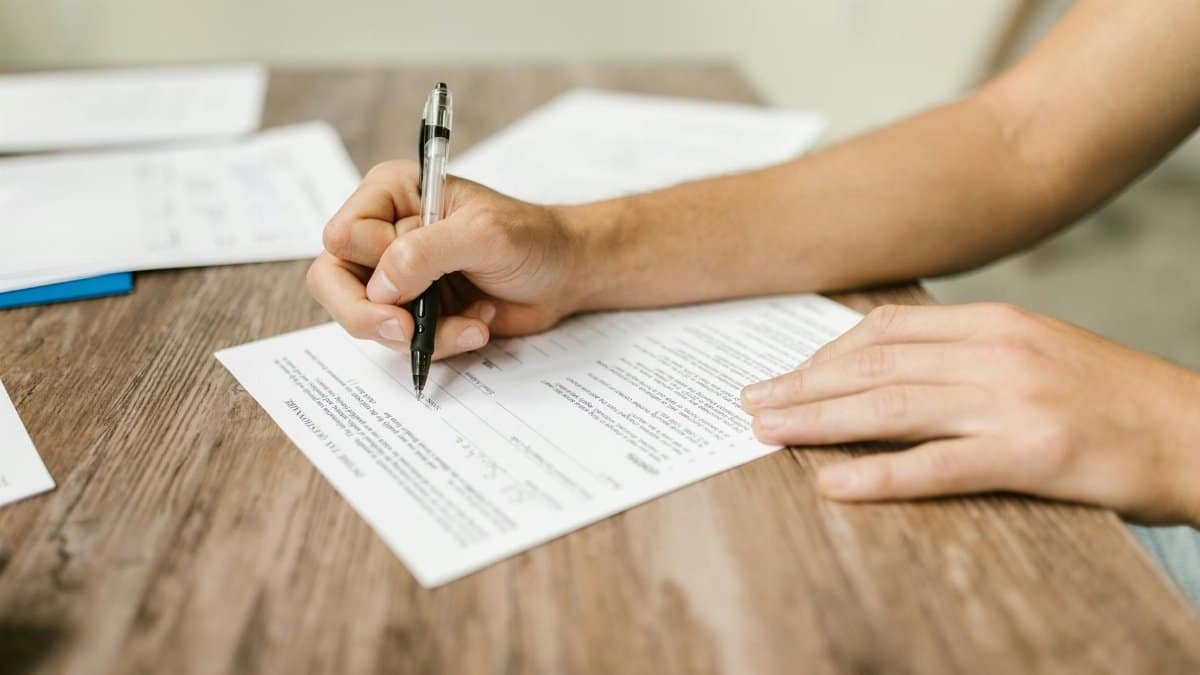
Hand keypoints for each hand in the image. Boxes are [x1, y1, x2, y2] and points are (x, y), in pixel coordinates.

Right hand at [307, 161, 587, 357]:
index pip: (342, 237)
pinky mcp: (416, 311)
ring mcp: (398, 276)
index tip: (412, 280)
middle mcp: (384, 233)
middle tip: (405, 332)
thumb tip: (379, 287)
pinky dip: (442, 343)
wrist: (565, 274)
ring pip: (367, 319)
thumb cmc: (530, 238)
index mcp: (391, 194)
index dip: (372, 264)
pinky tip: (478, 325)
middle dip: (369, 316)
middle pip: (332, 282)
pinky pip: (402, 342)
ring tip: (473, 322)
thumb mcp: (482, 234)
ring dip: (423, 333)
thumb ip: (425, 253)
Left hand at [740, 303, 1199, 524]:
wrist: (1198, 431)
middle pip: (874, 366)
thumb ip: (966, 352)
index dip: (824, 354)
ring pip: (891, 407)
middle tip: (751, 403)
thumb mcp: (1034, 351)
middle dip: (803, 385)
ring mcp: (1012, 400)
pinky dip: (879, 475)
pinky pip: (937, 466)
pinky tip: (834, 484)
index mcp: (993, 322)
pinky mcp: (1033, 453)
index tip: (785, 374)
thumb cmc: (1111, 397)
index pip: (886, 330)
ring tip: (766, 433)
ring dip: (819, 421)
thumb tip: (889, 366)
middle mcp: (995, 351)